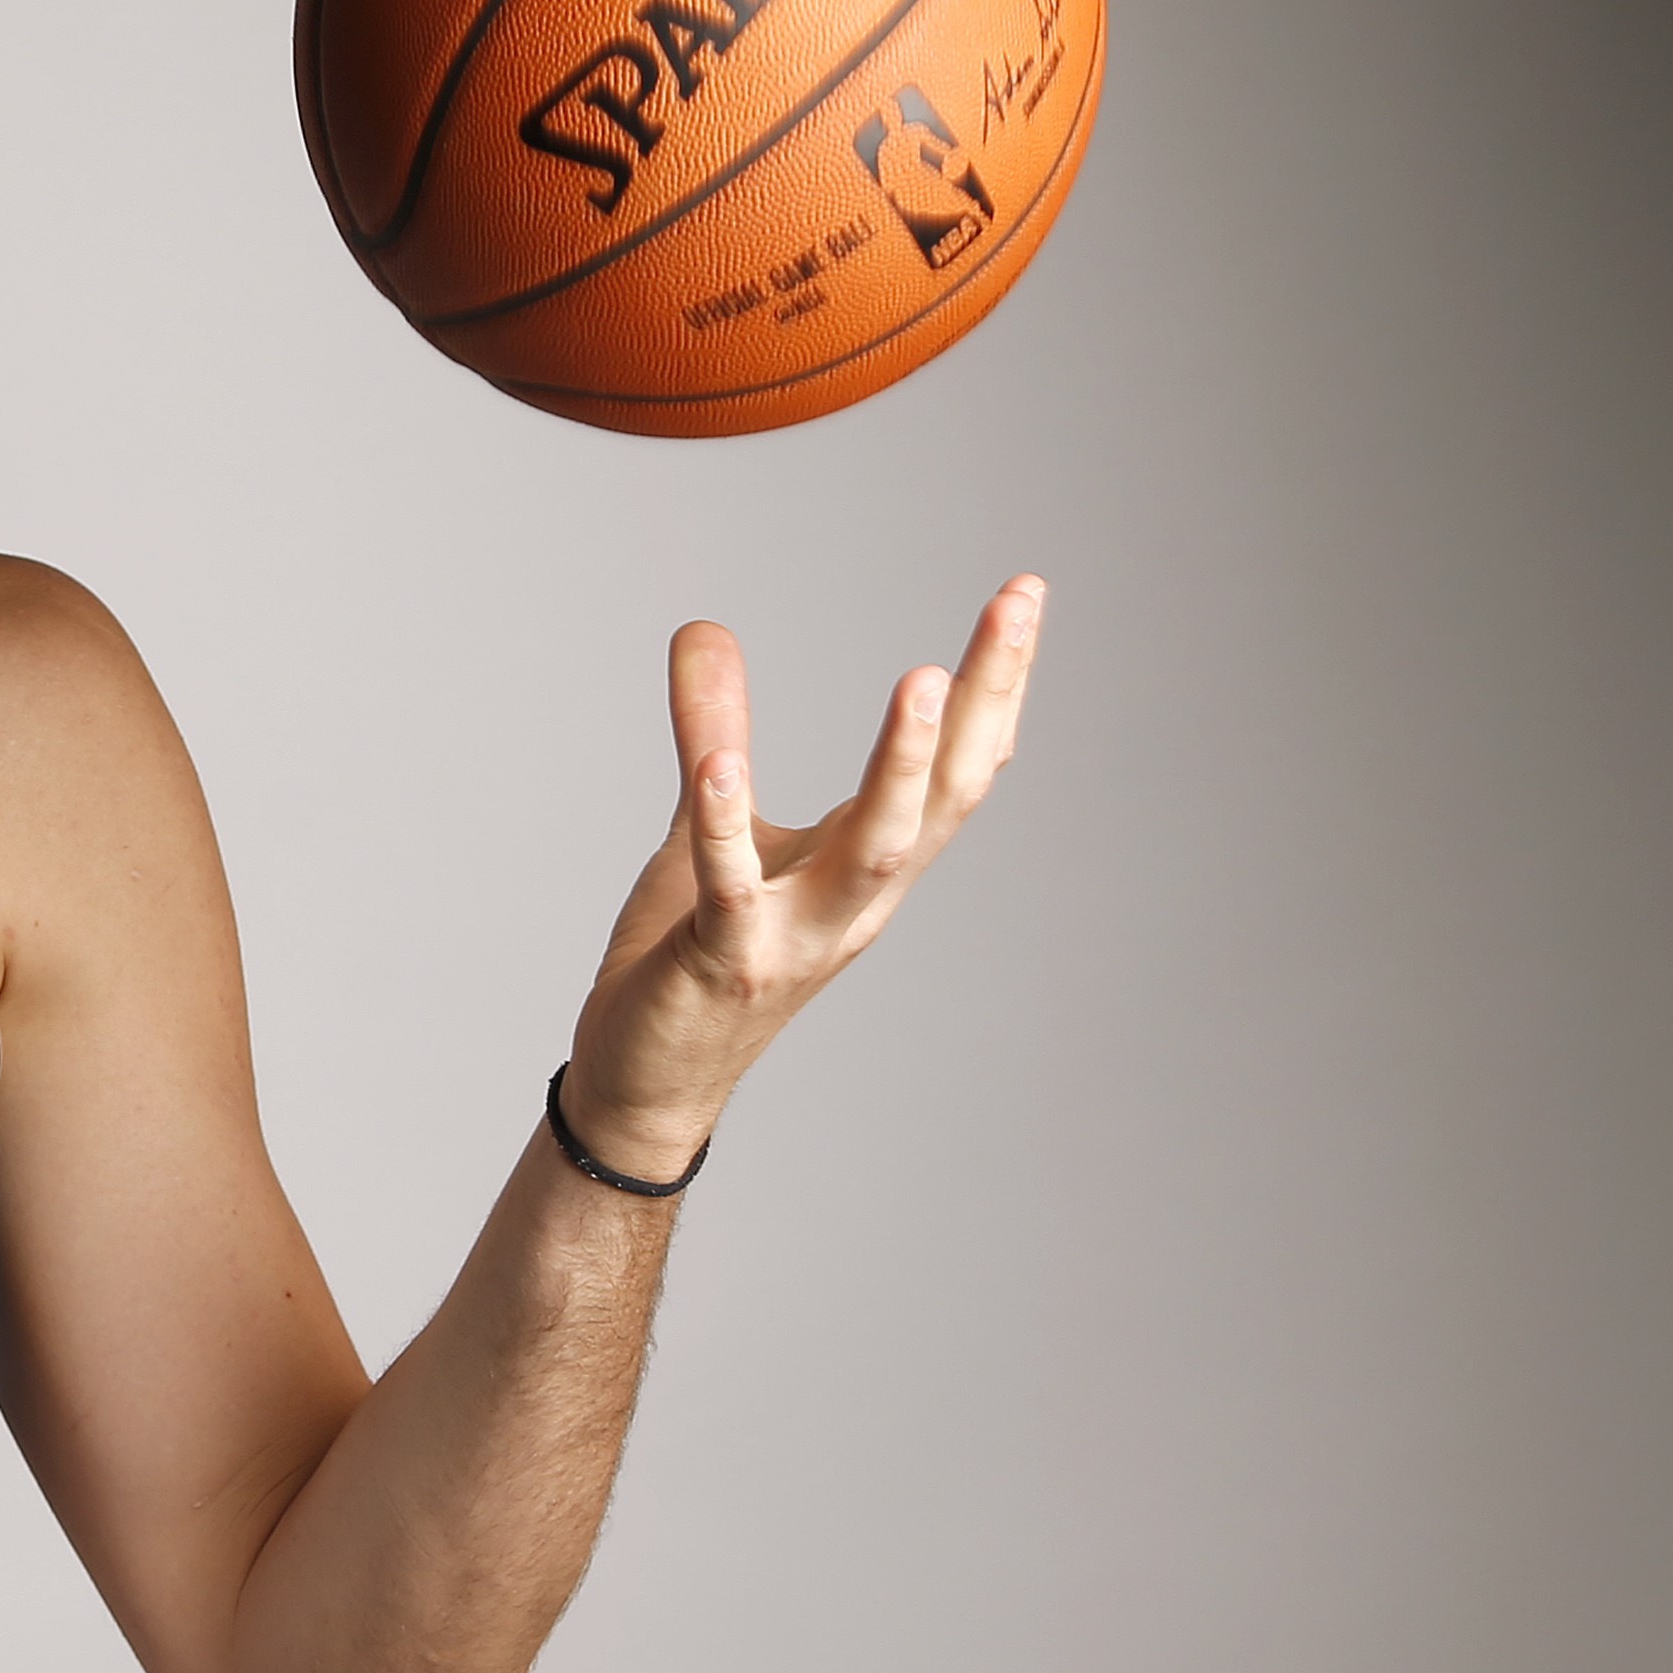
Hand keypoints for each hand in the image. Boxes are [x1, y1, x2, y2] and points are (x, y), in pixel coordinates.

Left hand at [560, 576, 1045, 1174]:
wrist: (646, 1082)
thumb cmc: (693, 953)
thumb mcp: (712, 825)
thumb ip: (715, 729)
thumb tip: (704, 624)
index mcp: (868, 864)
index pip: (959, 767)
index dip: (997, 685)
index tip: (1025, 591)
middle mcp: (857, 901)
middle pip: (947, 794)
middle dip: (985, 699)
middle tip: (1015, 605)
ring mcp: (797, 936)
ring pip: (875, 848)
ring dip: (903, 767)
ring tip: (922, 680)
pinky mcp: (723, 964)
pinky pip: (733, 890)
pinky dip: (728, 826)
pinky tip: (718, 766)